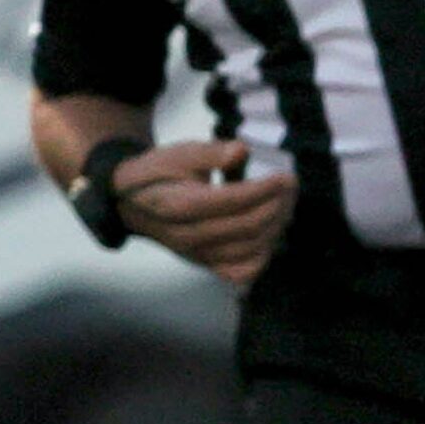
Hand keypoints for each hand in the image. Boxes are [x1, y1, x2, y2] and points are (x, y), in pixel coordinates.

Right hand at [116, 140, 296, 288]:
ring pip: (249, 250)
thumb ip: (211, 152)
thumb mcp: (179, 152)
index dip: (265, 190)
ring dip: (275, 227)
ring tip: (285, 203)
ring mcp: (198, 255)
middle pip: (246, 227)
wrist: (133, 204)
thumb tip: (241, 151)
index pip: (232, 202)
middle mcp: (188, 237)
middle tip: (291, 186)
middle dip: (276, 206)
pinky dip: (264, 254)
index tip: (285, 177)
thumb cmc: (159, 174)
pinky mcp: (206, 265)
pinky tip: (271, 230)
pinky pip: (242, 272)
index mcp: (178, 205)